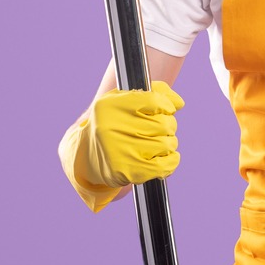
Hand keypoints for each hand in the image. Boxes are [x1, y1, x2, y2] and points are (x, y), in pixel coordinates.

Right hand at [58, 82, 184, 211]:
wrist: (86, 155)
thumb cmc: (113, 122)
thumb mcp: (123, 100)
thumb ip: (155, 92)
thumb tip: (179, 103)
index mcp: (110, 106)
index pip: (155, 100)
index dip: (166, 105)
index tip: (166, 109)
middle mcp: (111, 128)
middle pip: (164, 124)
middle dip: (169, 126)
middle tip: (161, 129)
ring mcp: (118, 151)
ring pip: (167, 144)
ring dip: (169, 144)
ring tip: (158, 143)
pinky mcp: (126, 172)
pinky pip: (163, 166)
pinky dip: (171, 161)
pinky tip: (166, 157)